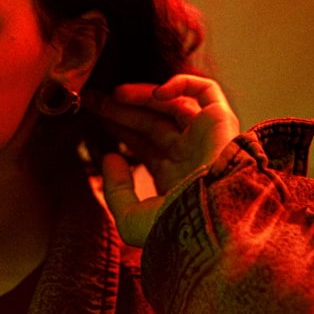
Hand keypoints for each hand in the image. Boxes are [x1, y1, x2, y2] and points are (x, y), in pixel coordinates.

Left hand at [89, 75, 239, 245]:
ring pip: (171, 104)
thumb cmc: (177, 229)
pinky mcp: (222, 121)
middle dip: (121, 109)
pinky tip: (155, 94)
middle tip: (92, 100)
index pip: (142, 143)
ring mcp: (206, 137)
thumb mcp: (132, 219)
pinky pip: (206, 91)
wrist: (215, 224)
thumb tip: (109, 158)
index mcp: (173, 176)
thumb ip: (115, 190)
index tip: (91, 116)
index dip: (118, 127)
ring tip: (113, 95)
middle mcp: (190, 154)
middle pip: (150, 121)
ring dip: (141, 95)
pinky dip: (181, 84)